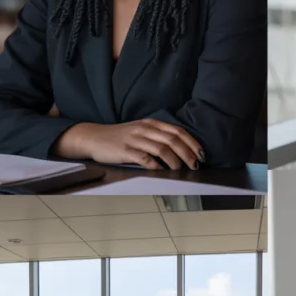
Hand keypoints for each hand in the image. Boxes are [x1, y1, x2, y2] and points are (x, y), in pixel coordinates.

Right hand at [53, 119, 204, 170]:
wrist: (94, 137)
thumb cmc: (120, 137)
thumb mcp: (141, 130)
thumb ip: (159, 136)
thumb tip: (182, 149)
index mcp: (151, 123)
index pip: (178, 131)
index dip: (192, 143)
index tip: (201, 154)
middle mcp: (145, 129)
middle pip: (173, 141)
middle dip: (188, 154)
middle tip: (195, 164)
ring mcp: (135, 139)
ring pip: (162, 149)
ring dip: (175, 161)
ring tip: (181, 169)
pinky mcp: (126, 151)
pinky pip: (145, 159)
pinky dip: (156, 166)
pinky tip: (161, 171)